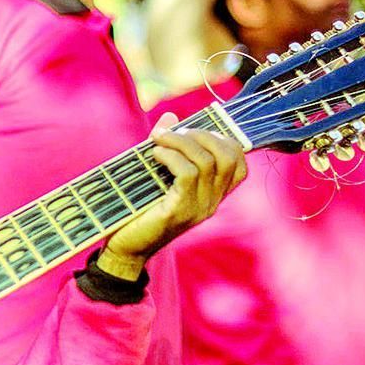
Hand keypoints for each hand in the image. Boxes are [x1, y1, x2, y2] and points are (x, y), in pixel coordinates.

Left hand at [101, 114, 246, 278]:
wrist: (125, 247)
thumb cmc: (140, 208)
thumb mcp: (157, 173)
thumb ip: (168, 146)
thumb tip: (171, 116)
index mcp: (213, 193)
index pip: (240, 162)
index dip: (222, 138)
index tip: (192, 130)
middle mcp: (212, 201)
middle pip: (229, 156)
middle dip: (202, 133)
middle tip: (173, 132)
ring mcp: (199, 208)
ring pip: (206, 161)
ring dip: (180, 141)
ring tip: (157, 139)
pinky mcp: (180, 211)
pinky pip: (188, 174)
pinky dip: (171, 156)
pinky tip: (155, 153)